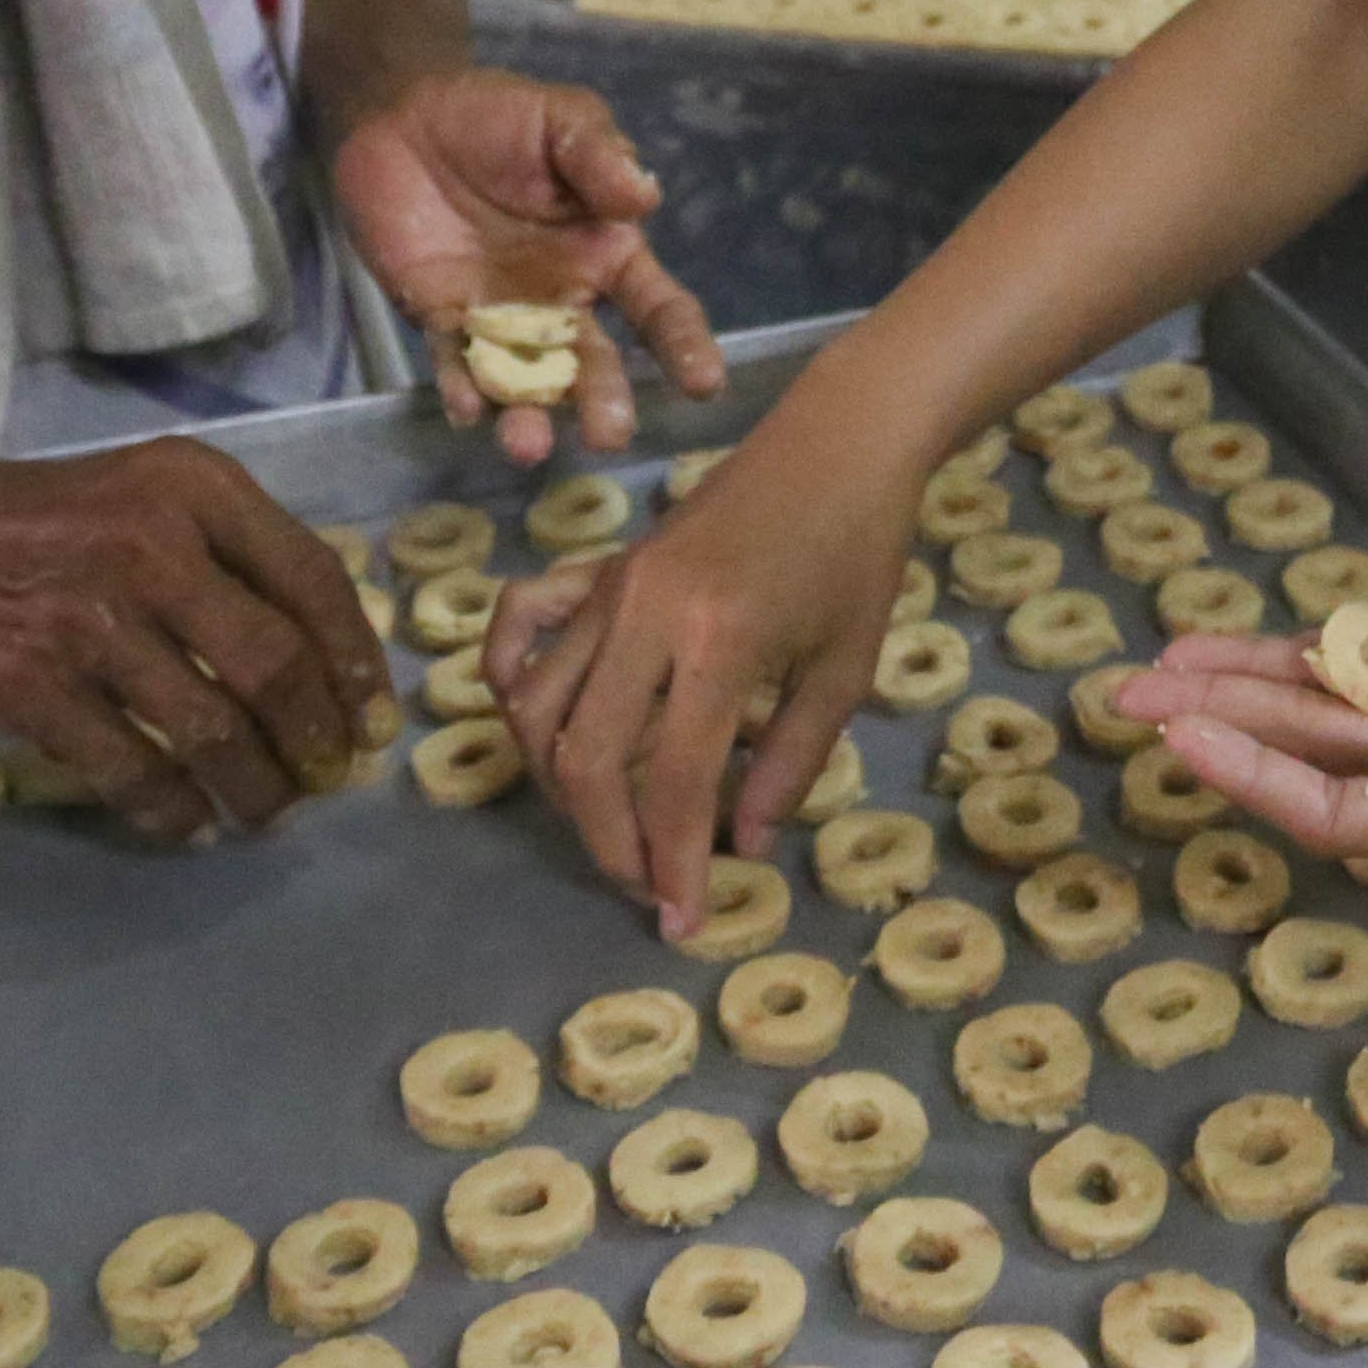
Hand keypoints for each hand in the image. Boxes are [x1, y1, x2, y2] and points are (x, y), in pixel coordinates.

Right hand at [0, 434, 395, 843]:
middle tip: (327, 776)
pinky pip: (134, 771)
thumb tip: (331, 665)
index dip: (356, 660)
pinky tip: (192, 823)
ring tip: (268, 811)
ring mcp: (91, 618)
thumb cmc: (56, 523)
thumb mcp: (155, 496)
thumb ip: (238, 556)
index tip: (374, 716)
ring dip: (257, 787)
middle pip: (274, 664)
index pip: (312, 578)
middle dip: (316, 737)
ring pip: (213, 731)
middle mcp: (153, 544)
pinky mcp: (37, 686)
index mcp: (196, 488)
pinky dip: (175, 811)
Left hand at [331, 70, 727, 464]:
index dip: (684, 346)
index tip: (703, 384)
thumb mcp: (559, 118)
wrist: (402, 115)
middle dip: (604, 402)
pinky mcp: (442, 320)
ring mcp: (501, 318)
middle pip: (594, 364)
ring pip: (525, 382)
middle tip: (609, 435)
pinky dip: (462, 390)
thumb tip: (645, 198)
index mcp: (606, 255)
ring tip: (528, 444)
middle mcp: (562, 300)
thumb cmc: (496, 117)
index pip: (658, 310)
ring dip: (529, 418)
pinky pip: (455, 364)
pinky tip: (468, 408)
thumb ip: (599, 155)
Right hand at [492, 420, 912, 934]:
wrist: (837, 444)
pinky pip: (520, 630)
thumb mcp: (845, 669)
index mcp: (719, 644)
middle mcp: (644, 616)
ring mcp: (609, 588)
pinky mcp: (596, 569)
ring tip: (608, 827)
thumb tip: (740, 848)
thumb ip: (789, 765)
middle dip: (610, 843)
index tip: (681, 922)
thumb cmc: (857, 555)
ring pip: (539, 709)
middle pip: (587, 759)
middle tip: (647, 886)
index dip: (671, 865)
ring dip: (561, 786)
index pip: (670, 783)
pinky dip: (511, 683)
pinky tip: (538, 733)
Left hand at [1125, 633, 1367, 871]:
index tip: (1173, 735)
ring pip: (1354, 706)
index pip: (1335, 809)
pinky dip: (1355, 649)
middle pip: (1319, 752)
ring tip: (1177, 651)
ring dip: (1268, 680)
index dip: (1250, 775)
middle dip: (1224, 719)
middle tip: (1127, 683)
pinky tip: (1298, 634)